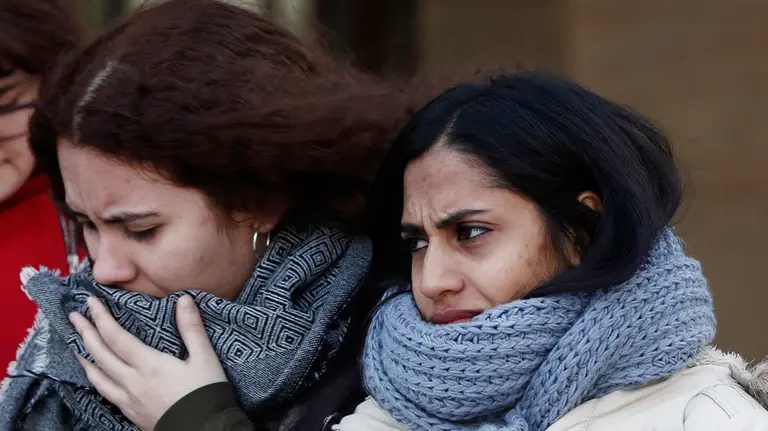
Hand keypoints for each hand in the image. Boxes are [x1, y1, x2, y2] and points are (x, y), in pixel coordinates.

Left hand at [69, 295, 227, 430]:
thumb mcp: (205, 359)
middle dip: (86, 333)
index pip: (117, 337)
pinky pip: (106, 393)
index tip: (91, 302)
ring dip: (85, 357)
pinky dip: (95, 380)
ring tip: (76, 345)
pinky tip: (96, 377)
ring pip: (98, 377)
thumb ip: (192, 329)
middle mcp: (133, 382)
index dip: (101, 318)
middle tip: (74, 317)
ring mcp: (129, 400)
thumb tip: (185, 299)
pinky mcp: (131, 413)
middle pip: (101, 355)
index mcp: (150, 365)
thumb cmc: (206, 394)